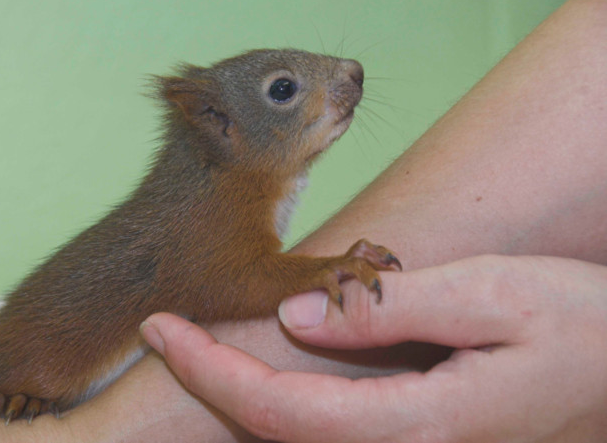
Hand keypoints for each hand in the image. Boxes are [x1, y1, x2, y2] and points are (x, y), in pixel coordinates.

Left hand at [140, 255, 606, 441]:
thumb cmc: (583, 329)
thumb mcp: (495, 296)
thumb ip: (394, 309)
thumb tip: (297, 316)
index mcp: (418, 425)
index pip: (280, 411)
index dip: (209, 372)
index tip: (161, 328)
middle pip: (274, 432)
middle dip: (207, 383)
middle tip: (162, 331)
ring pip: (295, 436)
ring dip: (235, 394)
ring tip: (193, 344)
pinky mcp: (419, 435)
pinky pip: (327, 428)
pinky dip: (277, 401)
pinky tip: (261, 368)